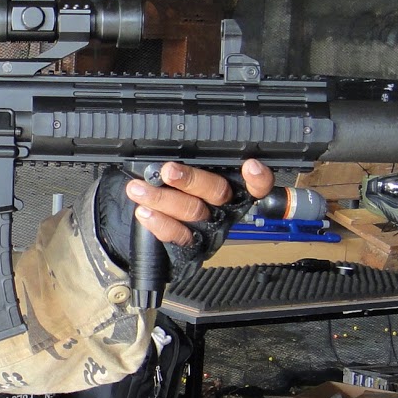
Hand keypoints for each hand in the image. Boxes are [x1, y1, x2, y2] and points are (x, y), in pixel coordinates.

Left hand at [96, 159, 274, 273]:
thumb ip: (188, 164)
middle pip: (217, 192)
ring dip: (162, 198)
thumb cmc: (176, 191)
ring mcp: (209, 229)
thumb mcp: (186, 174)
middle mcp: (225, 209)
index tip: (250, 166)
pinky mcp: (193, 247)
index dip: (258, 179)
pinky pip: (178, 235)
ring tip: (139, 189)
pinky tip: (144, 212)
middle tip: (168, 171)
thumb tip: (164, 150)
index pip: (257, 185)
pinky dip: (159, 223)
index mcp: (232, 188)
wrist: (161, 226)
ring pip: (193, 212)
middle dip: (191, 179)